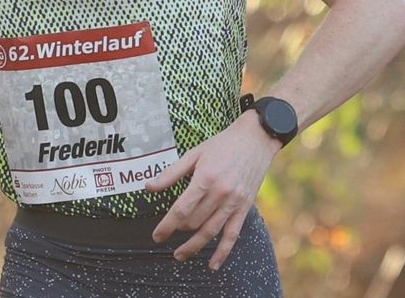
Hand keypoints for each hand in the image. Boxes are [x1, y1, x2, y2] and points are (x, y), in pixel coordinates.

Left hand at [145, 114, 280, 269]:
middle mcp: (220, 193)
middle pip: (194, 222)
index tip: (157, 236)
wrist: (256, 138)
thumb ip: (171, 173)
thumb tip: (148, 188)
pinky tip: (213, 265)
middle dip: (179, 230)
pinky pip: (233, 235)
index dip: (167, 225)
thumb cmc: (222, 144)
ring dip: (194, 247)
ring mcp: (234, 202)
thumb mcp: (194, 154)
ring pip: (211, 232)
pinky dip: (222, 252)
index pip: (182, 209)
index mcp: (205, 178)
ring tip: (180, 255)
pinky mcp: (244, 207)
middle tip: (168, 234)